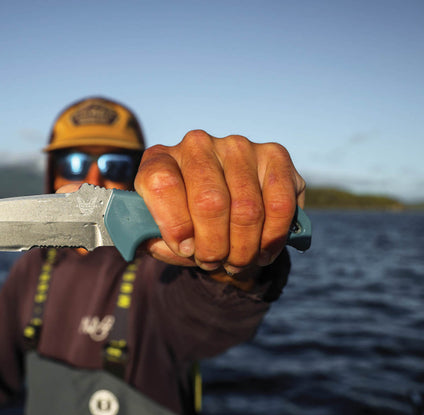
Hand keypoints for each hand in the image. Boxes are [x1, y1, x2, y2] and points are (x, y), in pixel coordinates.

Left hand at [134, 130, 304, 276]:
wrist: (225, 214)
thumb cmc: (187, 225)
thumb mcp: (159, 234)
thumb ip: (147, 237)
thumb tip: (144, 240)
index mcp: (160, 159)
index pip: (161, 183)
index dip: (174, 224)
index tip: (186, 249)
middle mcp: (197, 144)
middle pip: (210, 201)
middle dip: (214, 246)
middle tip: (215, 262)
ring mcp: (238, 146)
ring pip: (247, 209)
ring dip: (244, 248)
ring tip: (238, 261)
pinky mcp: (274, 155)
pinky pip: (280, 204)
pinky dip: (273, 237)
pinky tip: (264, 251)